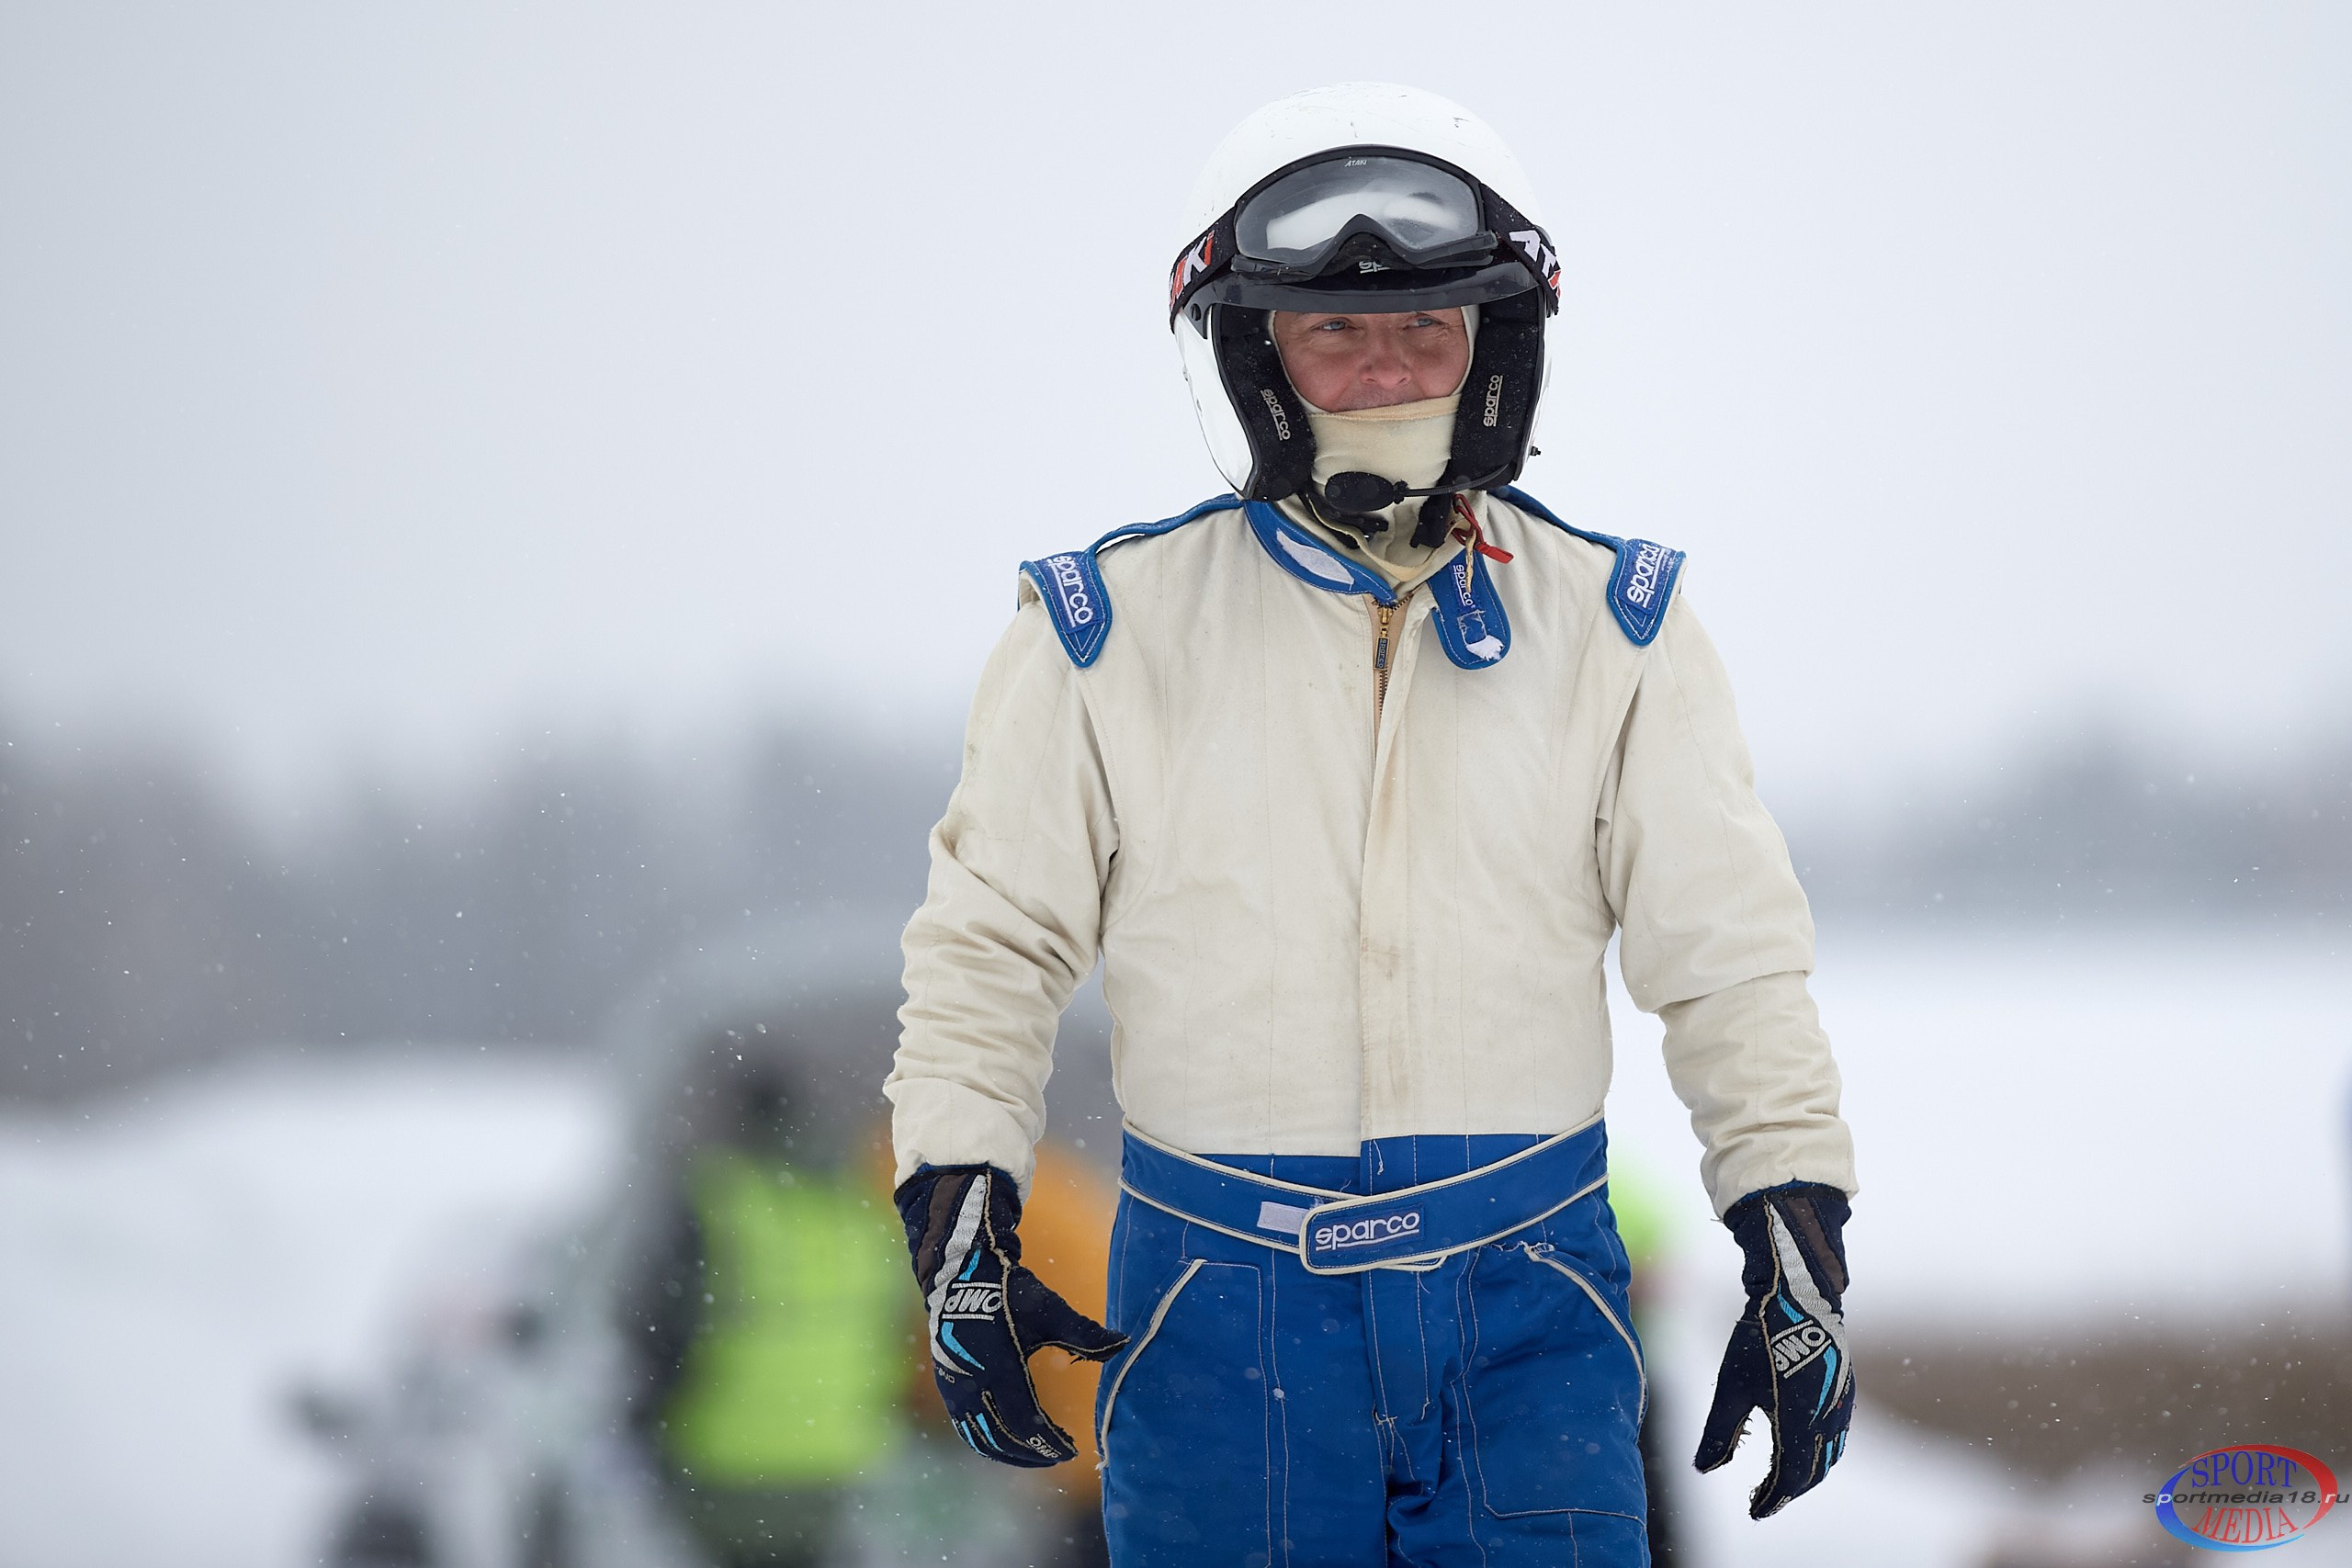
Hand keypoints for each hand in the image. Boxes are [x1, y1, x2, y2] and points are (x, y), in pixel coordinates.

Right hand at [895, 1164, 1126, 1467]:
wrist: (961, 1274)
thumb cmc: (1010, 1292)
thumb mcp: (1049, 1310)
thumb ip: (1084, 1333)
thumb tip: (1123, 1342)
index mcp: (1001, 1367)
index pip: (1027, 1422)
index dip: (1050, 1442)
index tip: (1072, 1450)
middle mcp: (974, 1382)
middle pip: (1004, 1437)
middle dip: (1033, 1453)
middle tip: (1058, 1455)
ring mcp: (955, 1386)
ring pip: (980, 1437)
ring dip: (1008, 1453)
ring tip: (1035, 1455)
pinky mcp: (946, 1384)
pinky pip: (964, 1426)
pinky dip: (984, 1441)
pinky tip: (1005, 1442)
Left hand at [1693, 1182, 1853, 1517]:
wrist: (1799, 1295)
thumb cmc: (1760, 1338)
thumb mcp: (1731, 1387)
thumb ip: (1720, 1431)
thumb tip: (1703, 1469)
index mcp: (1800, 1424)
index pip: (1788, 1479)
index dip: (1771, 1499)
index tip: (1754, 1511)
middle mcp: (1828, 1420)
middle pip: (1812, 1473)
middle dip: (1788, 1490)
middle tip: (1763, 1498)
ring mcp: (1842, 1405)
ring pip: (1830, 1455)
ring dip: (1807, 1473)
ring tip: (1781, 1479)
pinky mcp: (1846, 1390)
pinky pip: (1838, 1435)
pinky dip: (1821, 1451)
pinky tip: (1803, 1445)